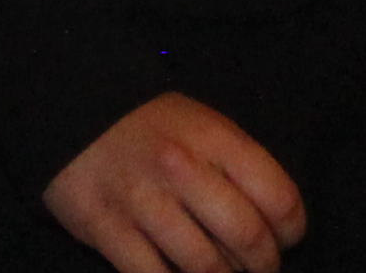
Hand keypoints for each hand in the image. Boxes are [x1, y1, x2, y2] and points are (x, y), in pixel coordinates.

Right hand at [42, 94, 307, 272]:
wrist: (74, 109)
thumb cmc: (152, 127)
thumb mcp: (202, 126)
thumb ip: (239, 168)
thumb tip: (275, 228)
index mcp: (213, 137)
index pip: (278, 196)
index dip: (292, 230)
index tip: (286, 239)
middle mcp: (180, 167)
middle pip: (246, 237)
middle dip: (263, 265)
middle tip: (258, 268)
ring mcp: (141, 200)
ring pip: (203, 266)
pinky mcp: (105, 229)